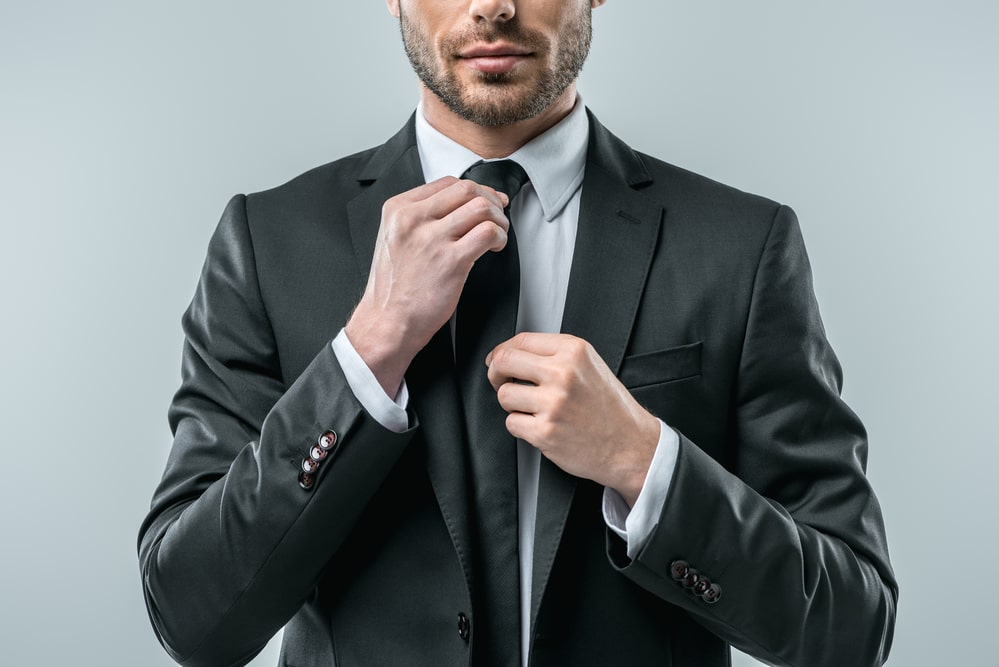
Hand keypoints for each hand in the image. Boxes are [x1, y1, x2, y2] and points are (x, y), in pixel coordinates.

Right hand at [346, 177, 510, 395]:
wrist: (386, 322)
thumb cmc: (394, 288)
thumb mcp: (395, 239)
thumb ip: (420, 219)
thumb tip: (459, 207)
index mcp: (399, 209)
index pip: (447, 183)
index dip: (474, 189)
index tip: (486, 200)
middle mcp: (413, 219)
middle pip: (467, 189)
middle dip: (490, 200)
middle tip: (497, 216)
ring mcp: (432, 238)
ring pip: (481, 207)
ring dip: (498, 219)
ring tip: (497, 234)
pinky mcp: (451, 261)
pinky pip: (488, 233)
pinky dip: (499, 237)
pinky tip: (494, 248)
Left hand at [486, 333, 660, 505]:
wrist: (630, 444)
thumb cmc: (610, 407)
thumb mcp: (590, 365)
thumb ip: (555, 355)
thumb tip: (512, 353)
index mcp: (573, 351)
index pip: (520, 340)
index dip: (501, 351)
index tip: (497, 360)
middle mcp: (563, 373)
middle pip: (504, 362)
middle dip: (495, 373)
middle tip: (500, 381)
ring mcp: (553, 403)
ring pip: (504, 395)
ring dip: (512, 404)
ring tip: (532, 408)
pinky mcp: (545, 431)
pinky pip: (512, 423)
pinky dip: (521, 426)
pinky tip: (540, 425)